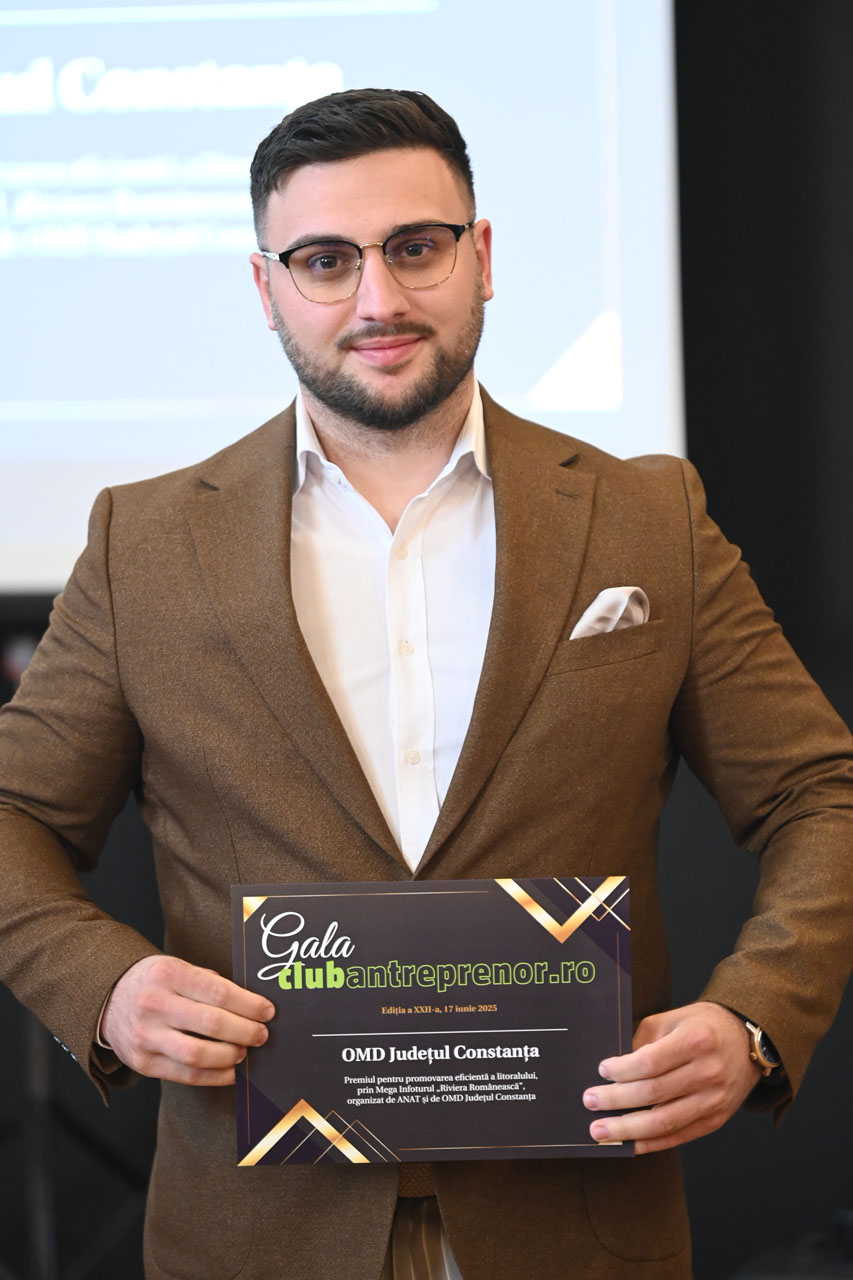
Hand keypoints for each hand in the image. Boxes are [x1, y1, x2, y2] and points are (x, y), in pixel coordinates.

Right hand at [101, 955, 275, 1085]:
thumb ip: (210, 984)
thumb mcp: (178, 968)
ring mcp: (146, 1036)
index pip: (219, 992)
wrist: (109, 1000)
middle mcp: (154, 1004)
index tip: (268, 1011)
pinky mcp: (143, 1063)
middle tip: (261, 1034)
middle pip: (212, 1024)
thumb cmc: (156, 983)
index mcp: (168, 974)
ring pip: (198, 1054)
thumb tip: (252, 1005)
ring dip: (230, 1056)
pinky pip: (186, 1075)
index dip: (249, 1005)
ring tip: (244, 1052)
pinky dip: (214, 1076)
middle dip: (245, 1032)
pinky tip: (230, 1071)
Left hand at [582, 1000, 761, 1153]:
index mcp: (695, 1041)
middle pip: (653, 1093)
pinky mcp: (715, 1121)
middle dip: (616, 1100)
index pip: (651, 1062)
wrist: (746, 1043)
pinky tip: (628, 1144)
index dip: (623, 1070)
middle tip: (590, 1101)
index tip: (602, 1070)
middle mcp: (707, 1072)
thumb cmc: (702, 1027)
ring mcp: (713, 1100)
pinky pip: (678, 1137)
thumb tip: (612, 1068)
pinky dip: (650, 1143)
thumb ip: (643, 1040)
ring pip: (663, 1121)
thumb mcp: (672, 1020)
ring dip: (627, 1130)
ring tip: (600, 1131)